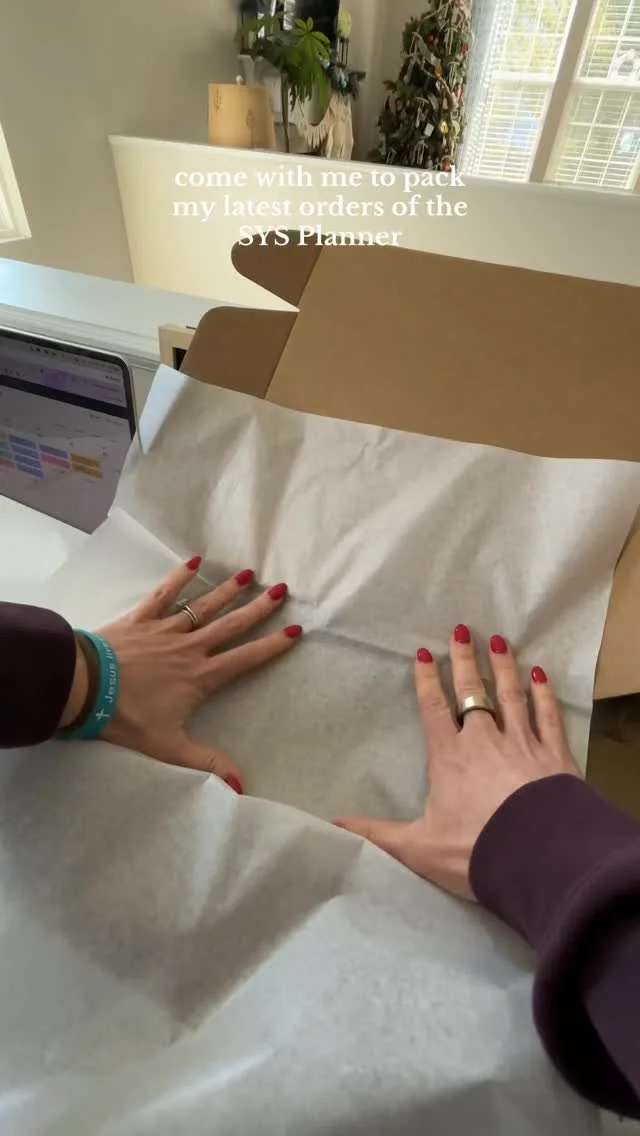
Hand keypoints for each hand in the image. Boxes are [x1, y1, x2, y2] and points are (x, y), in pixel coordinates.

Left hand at [93, 559, 301, 790]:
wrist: (84, 687)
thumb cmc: (126, 717)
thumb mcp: (168, 747)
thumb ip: (205, 763)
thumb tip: (241, 786)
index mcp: (200, 677)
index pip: (244, 659)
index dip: (271, 646)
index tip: (295, 631)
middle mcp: (188, 648)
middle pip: (230, 625)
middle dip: (258, 609)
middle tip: (281, 590)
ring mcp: (164, 630)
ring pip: (202, 606)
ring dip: (226, 591)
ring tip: (247, 574)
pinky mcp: (140, 620)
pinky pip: (163, 595)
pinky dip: (179, 578)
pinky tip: (194, 562)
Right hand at [336, 628, 581, 900]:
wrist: (540, 857)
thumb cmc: (477, 851)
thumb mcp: (418, 848)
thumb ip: (377, 834)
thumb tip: (332, 825)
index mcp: (450, 758)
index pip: (435, 710)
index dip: (427, 681)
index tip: (424, 653)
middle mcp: (485, 741)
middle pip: (473, 692)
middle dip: (465, 660)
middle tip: (463, 630)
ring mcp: (523, 744)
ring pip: (512, 695)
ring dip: (504, 666)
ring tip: (500, 640)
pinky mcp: (555, 755)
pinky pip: (548, 715)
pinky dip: (543, 693)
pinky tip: (540, 673)